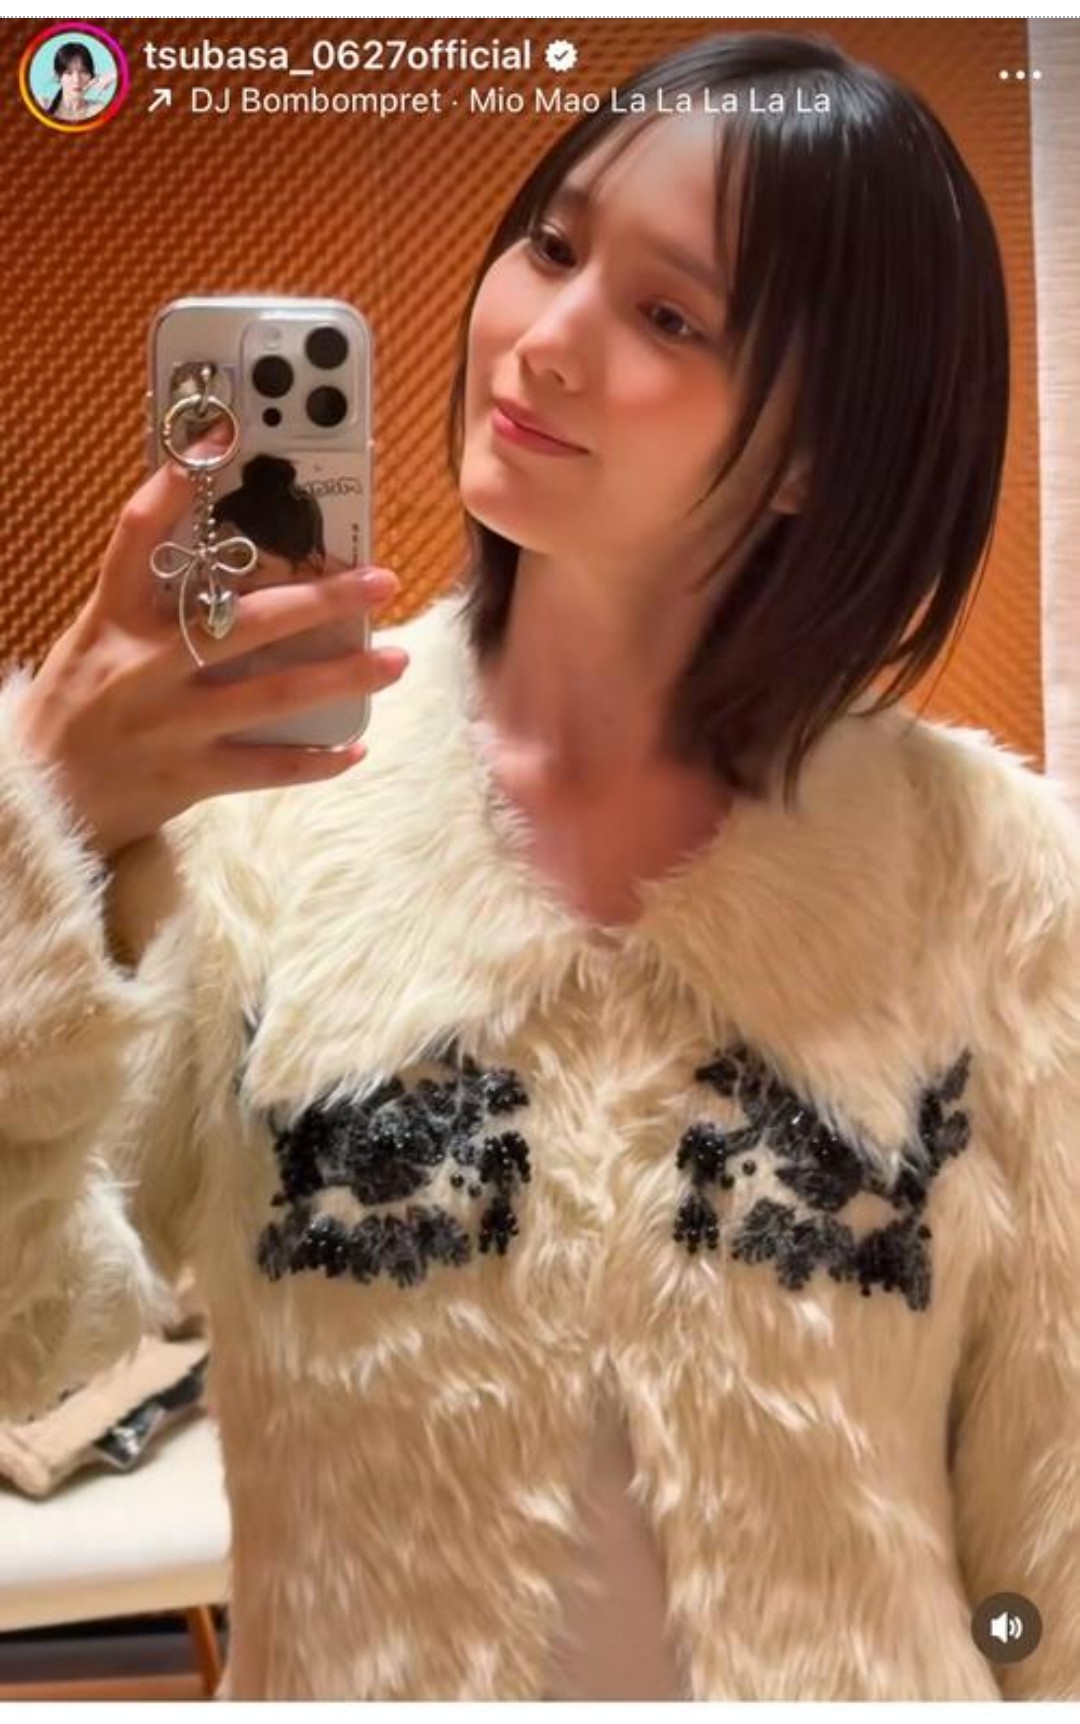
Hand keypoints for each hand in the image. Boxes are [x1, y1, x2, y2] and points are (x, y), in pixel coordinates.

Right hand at [16, 423, 407, 861]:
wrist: (38, 798)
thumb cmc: (75, 710)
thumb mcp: (96, 640)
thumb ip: (148, 601)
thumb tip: (220, 558)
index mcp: (115, 620)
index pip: (139, 537)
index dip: (175, 489)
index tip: (219, 442)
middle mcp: (146, 665)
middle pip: (247, 619)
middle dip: (323, 599)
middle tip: (380, 582)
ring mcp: (173, 722)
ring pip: (275, 693)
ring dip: (344, 676)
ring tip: (395, 660)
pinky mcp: (190, 775)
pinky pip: (268, 768)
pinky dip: (317, 760)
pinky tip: (357, 746)